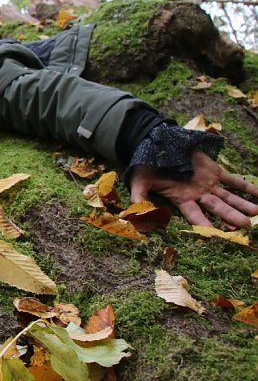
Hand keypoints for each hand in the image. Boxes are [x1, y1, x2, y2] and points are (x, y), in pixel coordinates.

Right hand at [130, 150, 257, 228]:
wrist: (157, 145)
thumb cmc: (146, 165)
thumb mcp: (140, 181)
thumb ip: (139, 198)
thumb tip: (134, 215)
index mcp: (181, 199)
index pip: (195, 215)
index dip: (204, 225)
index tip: (215, 235)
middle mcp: (197, 194)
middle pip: (217, 209)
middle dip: (231, 217)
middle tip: (246, 226)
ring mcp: (207, 183)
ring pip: (228, 197)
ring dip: (243, 205)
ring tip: (257, 213)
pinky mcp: (214, 171)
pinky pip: (233, 180)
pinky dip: (246, 187)